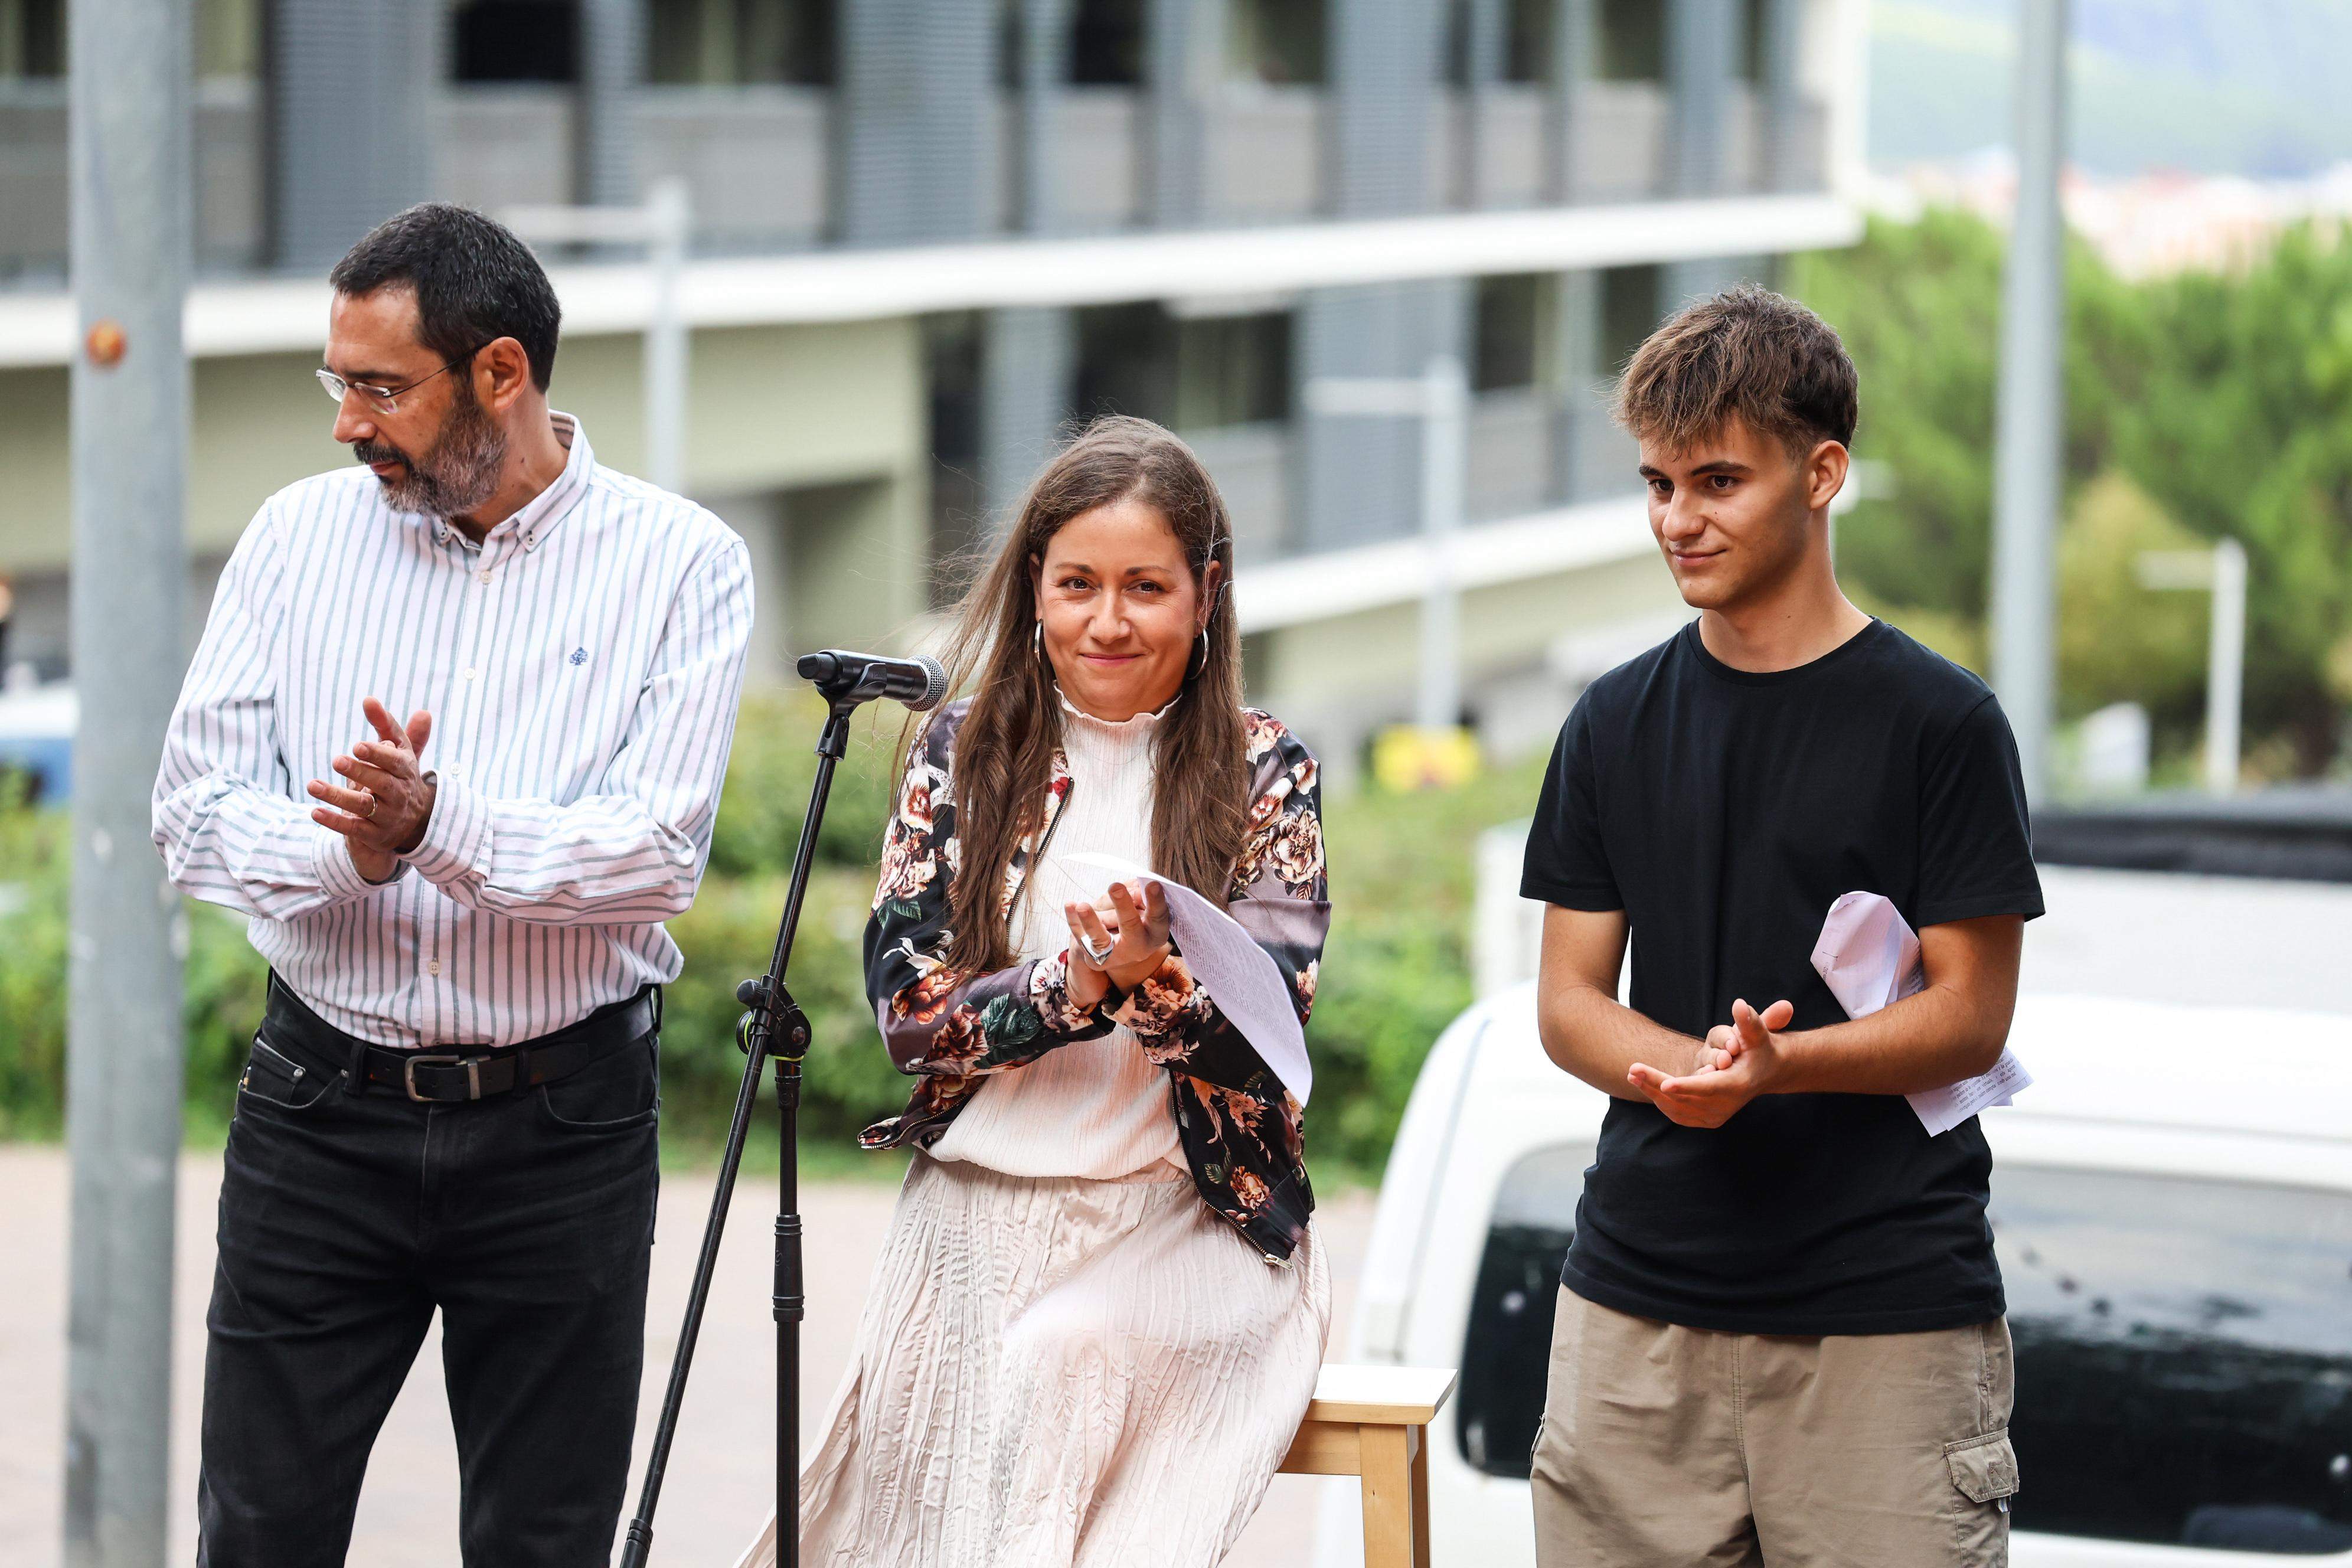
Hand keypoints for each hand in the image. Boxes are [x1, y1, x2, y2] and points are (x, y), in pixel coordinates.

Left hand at [308, 697, 434, 883]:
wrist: (416, 821)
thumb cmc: (399, 776)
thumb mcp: (399, 751)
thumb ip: (385, 725)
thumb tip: (368, 699)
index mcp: (405, 771)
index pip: (394, 762)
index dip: (377, 754)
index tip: (357, 746)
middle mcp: (399, 794)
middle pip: (381, 783)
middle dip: (360, 772)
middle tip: (337, 761)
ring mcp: (387, 816)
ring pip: (364, 806)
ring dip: (338, 796)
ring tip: (312, 785)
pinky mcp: (374, 834)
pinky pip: (354, 828)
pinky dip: (334, 821)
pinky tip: (314, 812)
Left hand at [1061, 880, 1171, 1007]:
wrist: (1119, 950)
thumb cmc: (1137, 920)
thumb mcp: (1143, 908)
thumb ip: (1140, 897)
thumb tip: (1136, 889)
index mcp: (1155, 934)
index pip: (1158, 917)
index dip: (1156, 902)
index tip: (1152, 884)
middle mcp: (1137, 947)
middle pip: (1130, 927)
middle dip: (1123, 906)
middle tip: (1115, 886)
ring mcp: (1114, 954)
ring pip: (1101, 938)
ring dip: (1091, 921)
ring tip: (1082, 906)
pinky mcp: (1094, 956)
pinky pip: (1081, 937)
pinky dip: (1074, 921)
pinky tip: (1069, 905)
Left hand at [1626, 997, 1795, 1127]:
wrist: (1765, 1072)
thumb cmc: (1759, 1047)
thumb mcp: (1758, 1033)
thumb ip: (1749, 1021)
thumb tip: (1740, 1005)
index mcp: (1736, 1085)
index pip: (1708, 1088)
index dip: (1687, 1086)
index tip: (1665, 1084)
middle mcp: (1725, 1105)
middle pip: (1685, 1098)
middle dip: (1656, 1084)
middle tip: (1632, 1069)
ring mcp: (1715, 1116)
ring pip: (1676, 1108)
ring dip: (1651, 1091)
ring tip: (1631, 1073)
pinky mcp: (1706, 1119)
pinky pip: (1677, 1113)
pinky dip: (1660, 1100)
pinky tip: (1642, 1083)